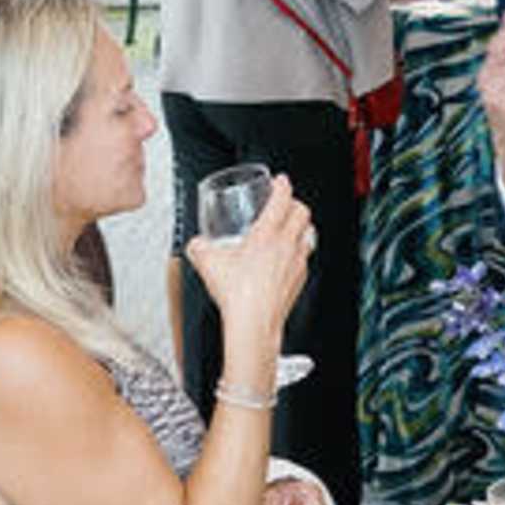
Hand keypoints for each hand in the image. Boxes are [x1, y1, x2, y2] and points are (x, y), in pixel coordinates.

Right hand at [186, 177, 314, 338]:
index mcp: (267, 234)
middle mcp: (287, 244)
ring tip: (290, 228)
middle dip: (294, 203)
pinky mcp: (300, 279)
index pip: (282, 198)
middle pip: (302, 212)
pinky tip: (287, 258)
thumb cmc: (237, 294)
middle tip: (285, 203)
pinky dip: (299, 251)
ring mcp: (297, 262)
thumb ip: (199, 248)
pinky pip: (305, 257)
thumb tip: (195, 244)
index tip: (280, 180)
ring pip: (309, 234)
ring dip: (300, 227)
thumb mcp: (208, 264)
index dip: (282, 185)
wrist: (254, 323)